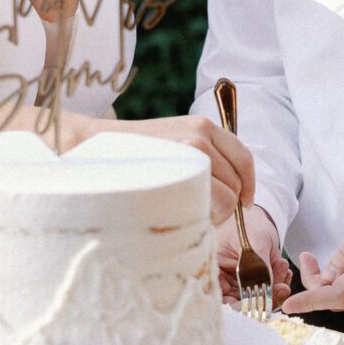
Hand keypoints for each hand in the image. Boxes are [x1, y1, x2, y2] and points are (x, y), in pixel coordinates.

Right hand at [117, 115, 254, 224]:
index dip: (249, 185)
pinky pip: (210, 208)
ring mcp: (189, 156)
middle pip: (237, 184)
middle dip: (227, 204)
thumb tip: (233, 191)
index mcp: (203, 126)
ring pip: (226, 200)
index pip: (244, 158)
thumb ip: (203, 156)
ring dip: (214, 214)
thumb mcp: (174, 141)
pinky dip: (204, 218)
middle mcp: (200, 137)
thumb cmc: (135, 155)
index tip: (245, 202)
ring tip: (186, 211)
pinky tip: (183, 215)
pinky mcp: (178, 177)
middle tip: (202, 211)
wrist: (94, 152)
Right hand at [216, 205, 290, 307]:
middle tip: (281, 289)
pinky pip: (269, 289)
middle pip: (242, 300)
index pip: (221, 293)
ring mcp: (243, 280)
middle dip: (263, 297)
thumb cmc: (250, 223)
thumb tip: (264, 292)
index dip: (236, 303)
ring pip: (258, 297)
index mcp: (217, 267)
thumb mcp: (254, 243)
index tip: (253, 304)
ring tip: (282, 266)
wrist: (262, 217)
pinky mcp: (258, 280)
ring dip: (274, 287)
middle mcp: (228, 277)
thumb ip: (258, 267)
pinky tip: (284, 268)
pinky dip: (279, 282)